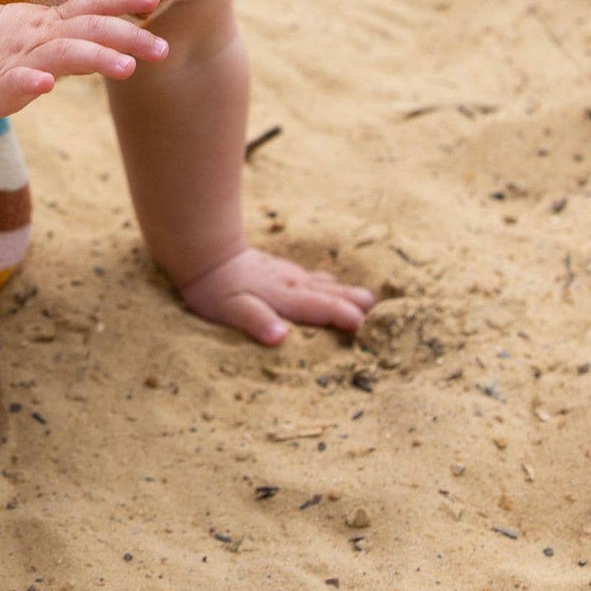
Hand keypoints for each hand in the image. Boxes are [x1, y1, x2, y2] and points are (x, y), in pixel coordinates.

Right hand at [0, 0, 166, 119]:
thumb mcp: (43, 39)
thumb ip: (79, 42)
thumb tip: (122, 48)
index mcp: (51, 24)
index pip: (92, 5)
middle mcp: (41, 35)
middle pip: (89, 29)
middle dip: (127, 36)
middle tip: (162, 49)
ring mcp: (21, 59)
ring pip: (62, 53)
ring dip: (95, 57)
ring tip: (125, 67)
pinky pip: (15, 82)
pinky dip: (31, 82)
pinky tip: (46, 86)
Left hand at [179, 246, 375, 345]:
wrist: (204, 253)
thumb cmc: (216, 288)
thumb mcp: (231, 309)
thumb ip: (257, 322)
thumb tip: (280, 337)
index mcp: (288, 297)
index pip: (326, 309)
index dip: (349, 318)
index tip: (370, 329)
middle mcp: (295, 284)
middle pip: (334, 294)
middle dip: (359, 305)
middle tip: (386, 316)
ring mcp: (289, 275)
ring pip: (326, 284)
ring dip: (348, 294)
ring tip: (369, 301)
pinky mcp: (280, 270)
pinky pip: (313, 278)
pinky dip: (329, 285)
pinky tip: (331, 284)